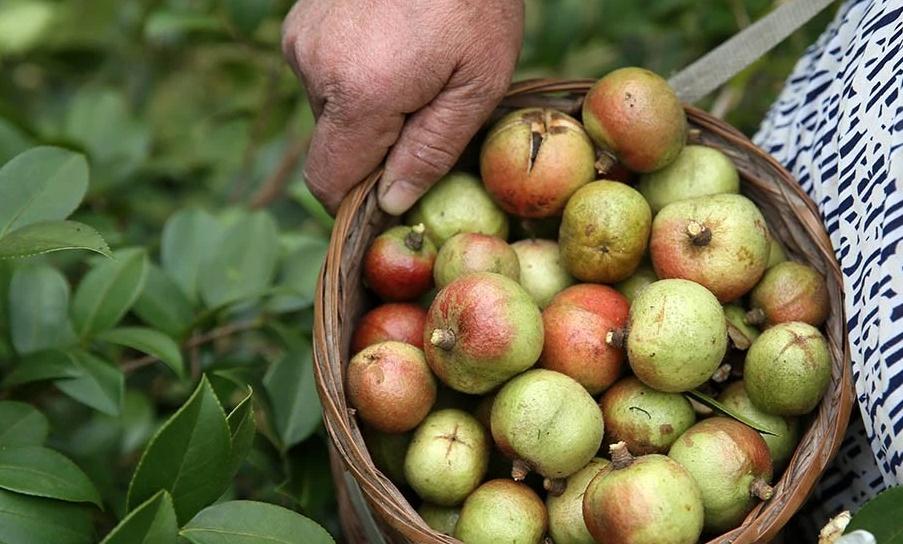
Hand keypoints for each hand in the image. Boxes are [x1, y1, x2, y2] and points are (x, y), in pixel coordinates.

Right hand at [282, 0, 523, 214]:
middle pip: (332, 148)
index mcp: (359, 93)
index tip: (393, 197)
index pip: (330, 181)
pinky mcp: (302, 22)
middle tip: (424, 116)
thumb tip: (390, 203)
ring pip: (327, 112)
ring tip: (412, 73)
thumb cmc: (474, 3)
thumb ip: (431, 151)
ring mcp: (302, 40)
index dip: (358, 203)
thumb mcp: (476, 85)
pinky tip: (391, 52)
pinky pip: (322, 76)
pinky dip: (354, 80)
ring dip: (365, 112)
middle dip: (373, 151)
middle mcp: (315, 67)